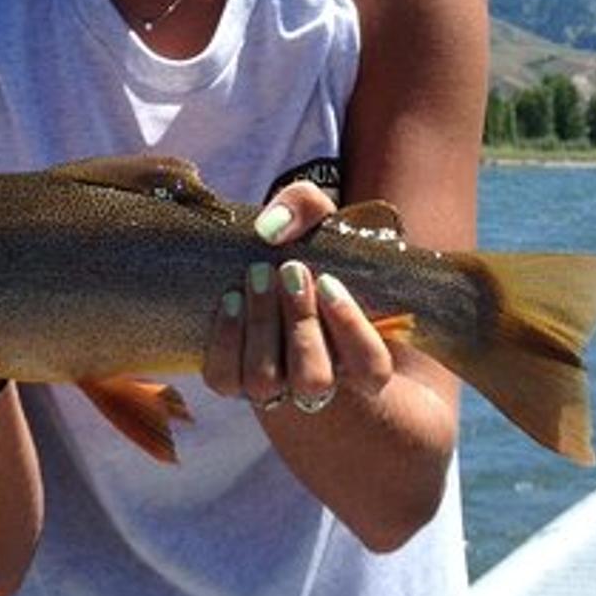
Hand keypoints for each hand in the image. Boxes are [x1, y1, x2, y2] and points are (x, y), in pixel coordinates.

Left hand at [200, 180, 395, 420]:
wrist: (262, 271)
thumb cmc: (306, 250)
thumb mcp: (320, 222)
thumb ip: (308, 208)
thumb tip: (270, 227)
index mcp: (359, 355)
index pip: (370, 369)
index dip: (352, 329)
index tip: (329, 281)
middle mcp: (318, 381)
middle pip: (313, 378)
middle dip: (300, 322)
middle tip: (290, 270)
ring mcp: (272, 387)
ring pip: (266, 382)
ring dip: (261, 325)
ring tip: (258, 275)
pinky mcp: (231, 382)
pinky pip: (224, 377)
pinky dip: (226, 338)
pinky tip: (230, 298)